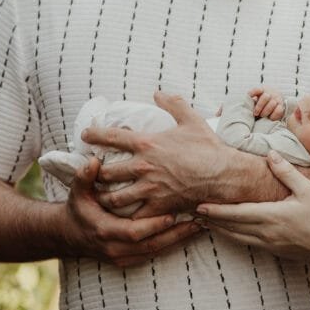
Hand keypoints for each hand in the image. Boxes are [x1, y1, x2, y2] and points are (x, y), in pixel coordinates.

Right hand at [62, 156, 199, 266]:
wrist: (69, 235)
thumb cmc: (78, 209)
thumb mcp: (77, 192)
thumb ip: (85, 176)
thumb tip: (94, 161)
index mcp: (104, 231)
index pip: (134, 232)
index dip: (153, 224)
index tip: (172, 214)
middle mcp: (115, 248)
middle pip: (151, 245)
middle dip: (176, 235)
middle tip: (198, 222)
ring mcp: (122, 257)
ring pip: (156, 252)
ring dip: (179, 241)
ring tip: (200, 227)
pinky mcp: (129, 261)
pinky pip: (154, 255)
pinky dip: (171, 245)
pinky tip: (188, 235)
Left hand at [81, 91, 233, 216]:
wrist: (224, 175)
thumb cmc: (208, 148)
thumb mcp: (191, 119)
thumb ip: (173, 103)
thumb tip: (158, 92)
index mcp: (147, 144)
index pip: (112, 137)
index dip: (94, 135)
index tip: (85, 135)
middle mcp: (143, 167)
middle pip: (107, 173)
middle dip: (97, 174)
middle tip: (94, 174)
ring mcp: (149, 189)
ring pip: (115, 198)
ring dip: (107, 198)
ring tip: (102, 198)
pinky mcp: (158, 206)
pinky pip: (135, 216)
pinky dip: (127, 216)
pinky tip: (124, 216)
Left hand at [196, 152, 309, 282]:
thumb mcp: (307, 190)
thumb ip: (286, 172)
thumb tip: (270, 154)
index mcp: (271, 215)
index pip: (237, 213)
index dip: (217, 210)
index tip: (200, 205)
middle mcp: (265, 231)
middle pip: (231, 226)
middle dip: (212, 219)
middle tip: (193, 211)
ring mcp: (267, 243)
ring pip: (235, 236)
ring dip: (219, 228)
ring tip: (204, 220)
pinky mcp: (271, 249)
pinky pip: (245, 241)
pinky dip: (231, 235)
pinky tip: (226, 231)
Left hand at [249, 86, 285, 119]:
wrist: (274, 104)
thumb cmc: (261, 104)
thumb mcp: (254, 100)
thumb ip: (250, 100)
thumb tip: (246, 103)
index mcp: (261, 90)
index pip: (256, 89)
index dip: (254, 92)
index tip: (253, 98)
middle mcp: (270, 93)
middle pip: (265, 97)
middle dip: (259, 106)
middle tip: (255, 113)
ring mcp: (277, 99)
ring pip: (272, 103)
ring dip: (266, 111)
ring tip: (262, 116)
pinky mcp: (281, 106)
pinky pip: (279, 110)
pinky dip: (274, 115)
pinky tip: (270, 118)